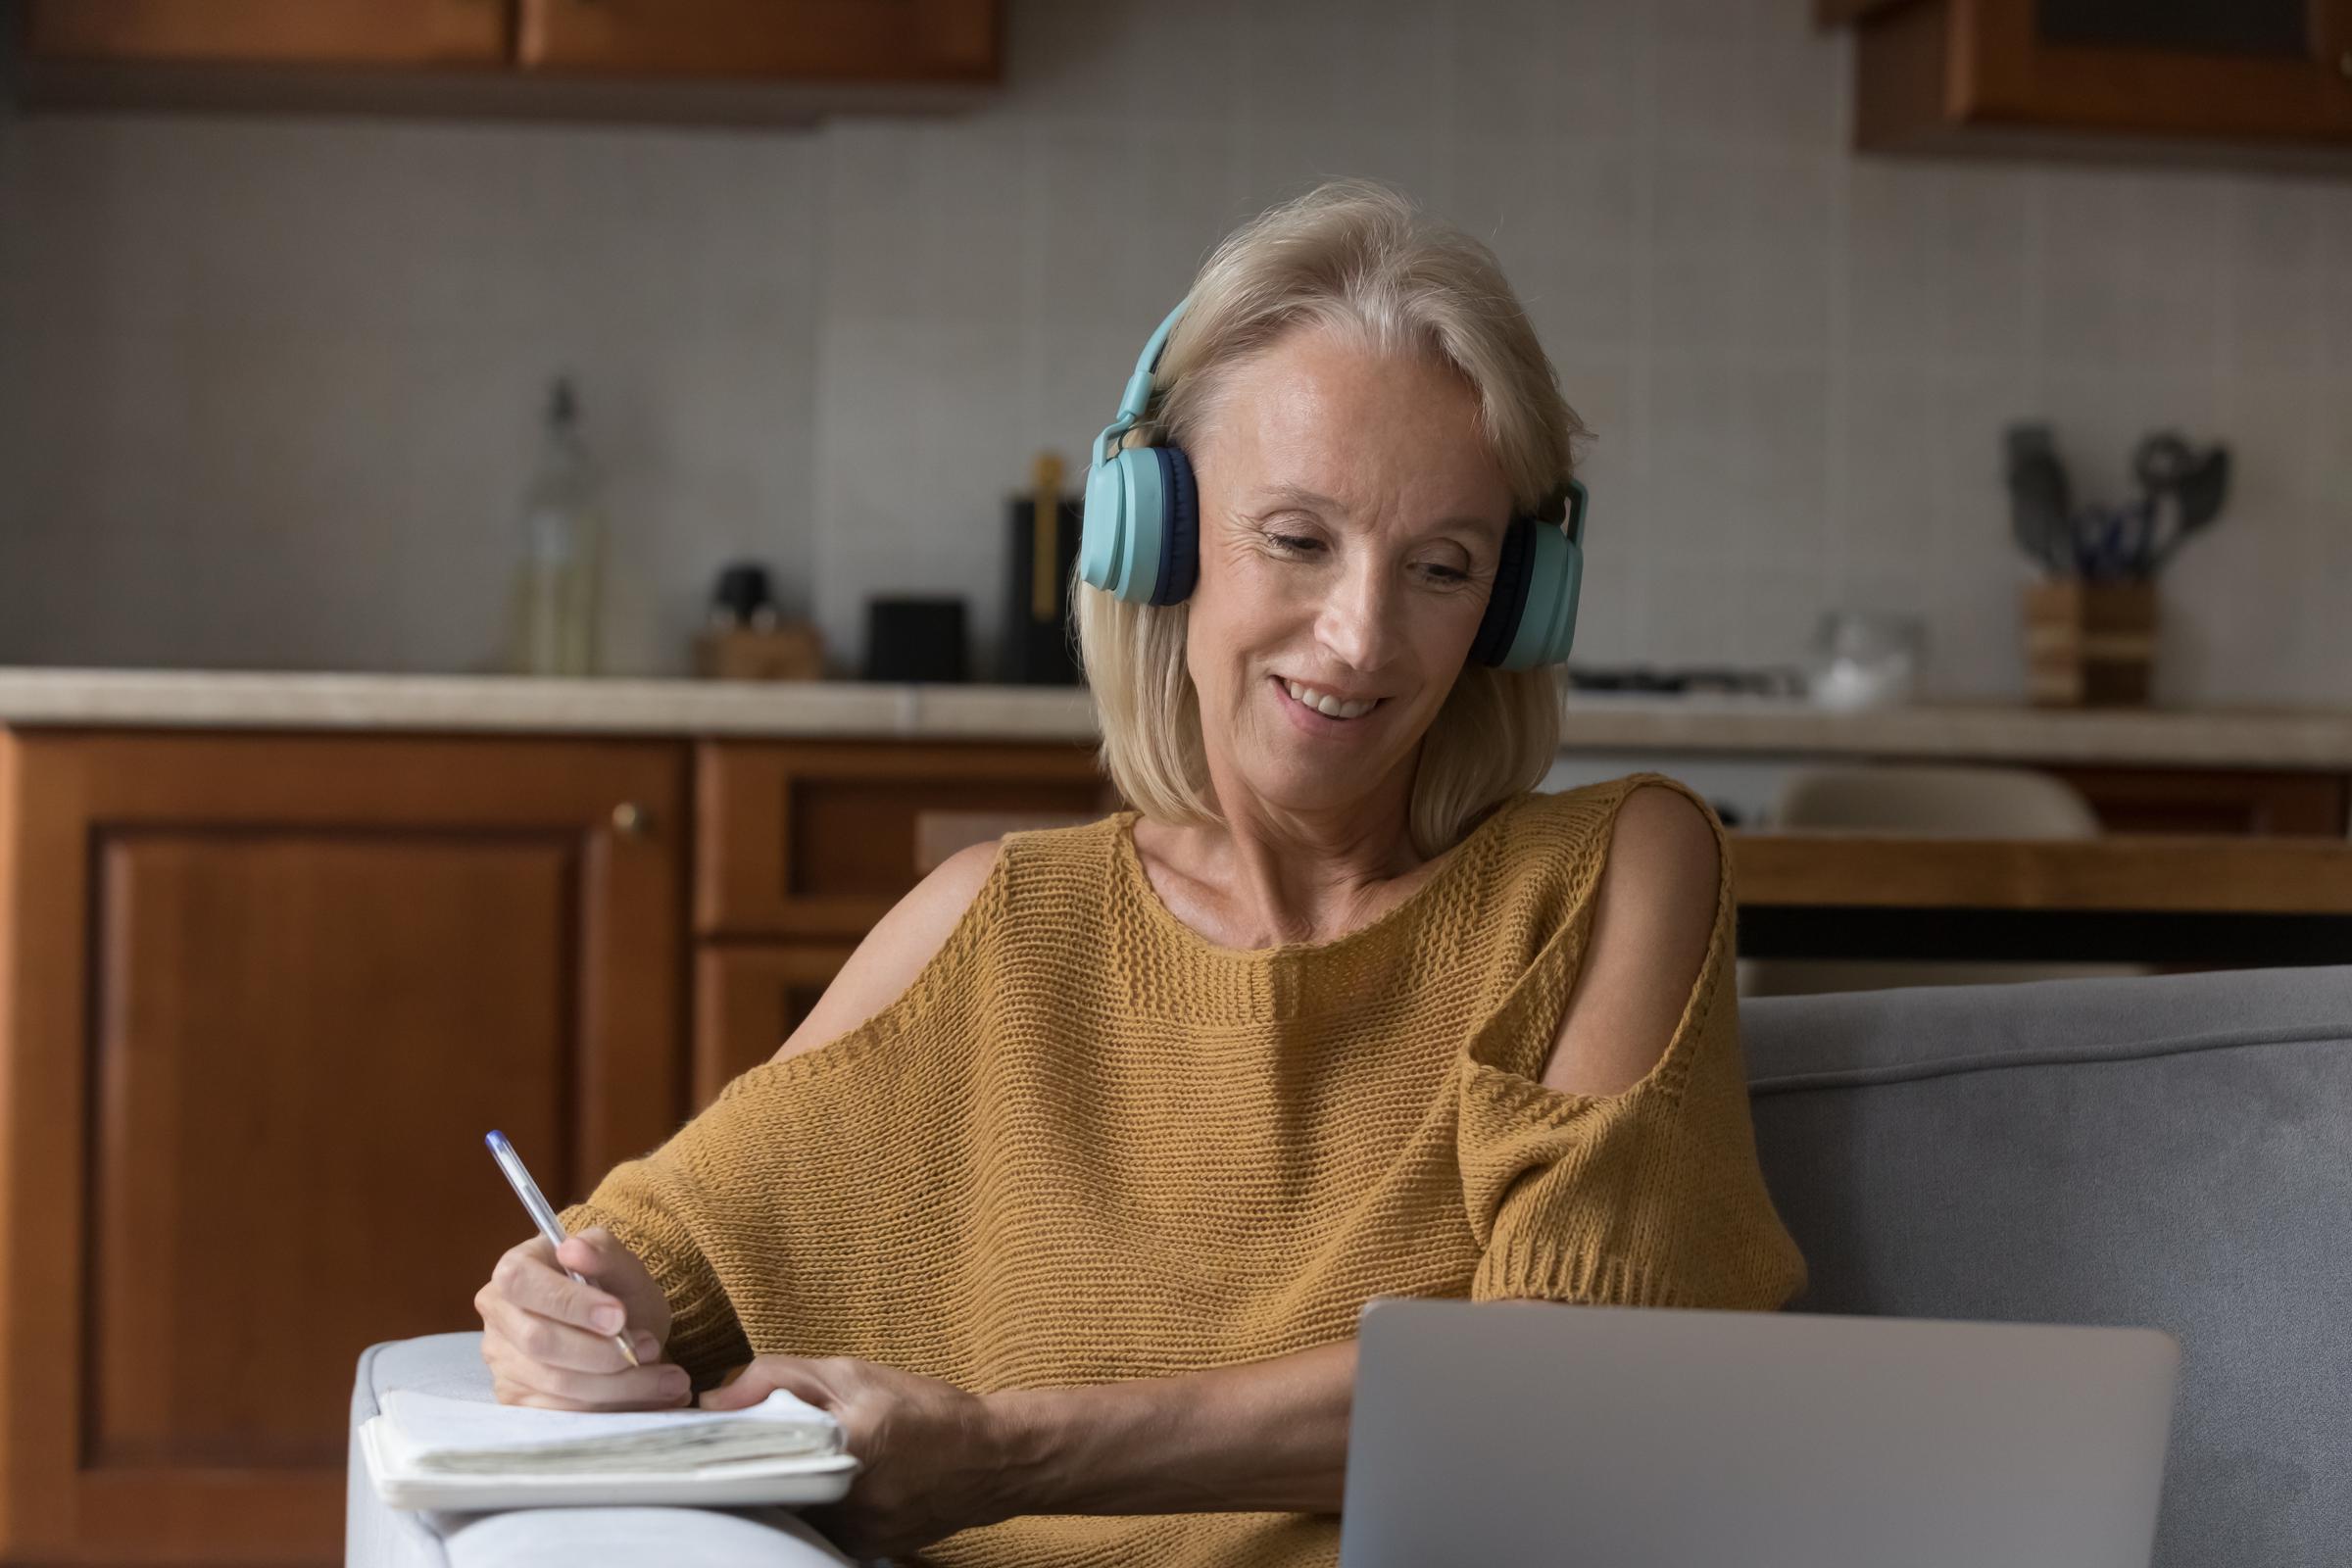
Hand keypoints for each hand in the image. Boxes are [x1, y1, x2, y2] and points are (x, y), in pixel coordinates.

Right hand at [474, 1227, 688, 1409]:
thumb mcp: (622, 1265)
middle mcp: (499, 1319)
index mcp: (514, 1271)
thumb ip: (603, 1250)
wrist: (623, 1331)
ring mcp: (504, 1363)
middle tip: (651, 1348)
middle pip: (540, 1342)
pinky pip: (563, 1413)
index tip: (619, 1316)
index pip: (522, 1283)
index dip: (570, 1303)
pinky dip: (612, 1408)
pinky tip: (650, 1399)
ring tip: (669, 1379)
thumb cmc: (615, 1291)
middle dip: (603, 1352)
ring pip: (557, 1384)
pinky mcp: (520, 1401)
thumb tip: (573, 1248)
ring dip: (619, 1385)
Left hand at [700, 1355, 1013, 1556]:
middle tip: (745, 1447)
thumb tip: (714, 1401)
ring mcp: (855, 1533)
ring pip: (788, 1512)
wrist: (992, 1460)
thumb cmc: (925, 1409)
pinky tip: (820, 1485)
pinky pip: (815, 1529)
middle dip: (751, 1468)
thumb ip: (779, 1377)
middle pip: (767, 1489)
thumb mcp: (854, 1374)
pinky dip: (808, 1507)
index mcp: (845, 1447)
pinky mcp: (863, 1550)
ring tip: (789, 1461)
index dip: (726, 1447)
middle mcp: (848, 1501)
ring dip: (779, 1489)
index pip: (756, 1456)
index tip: (706, 1438)